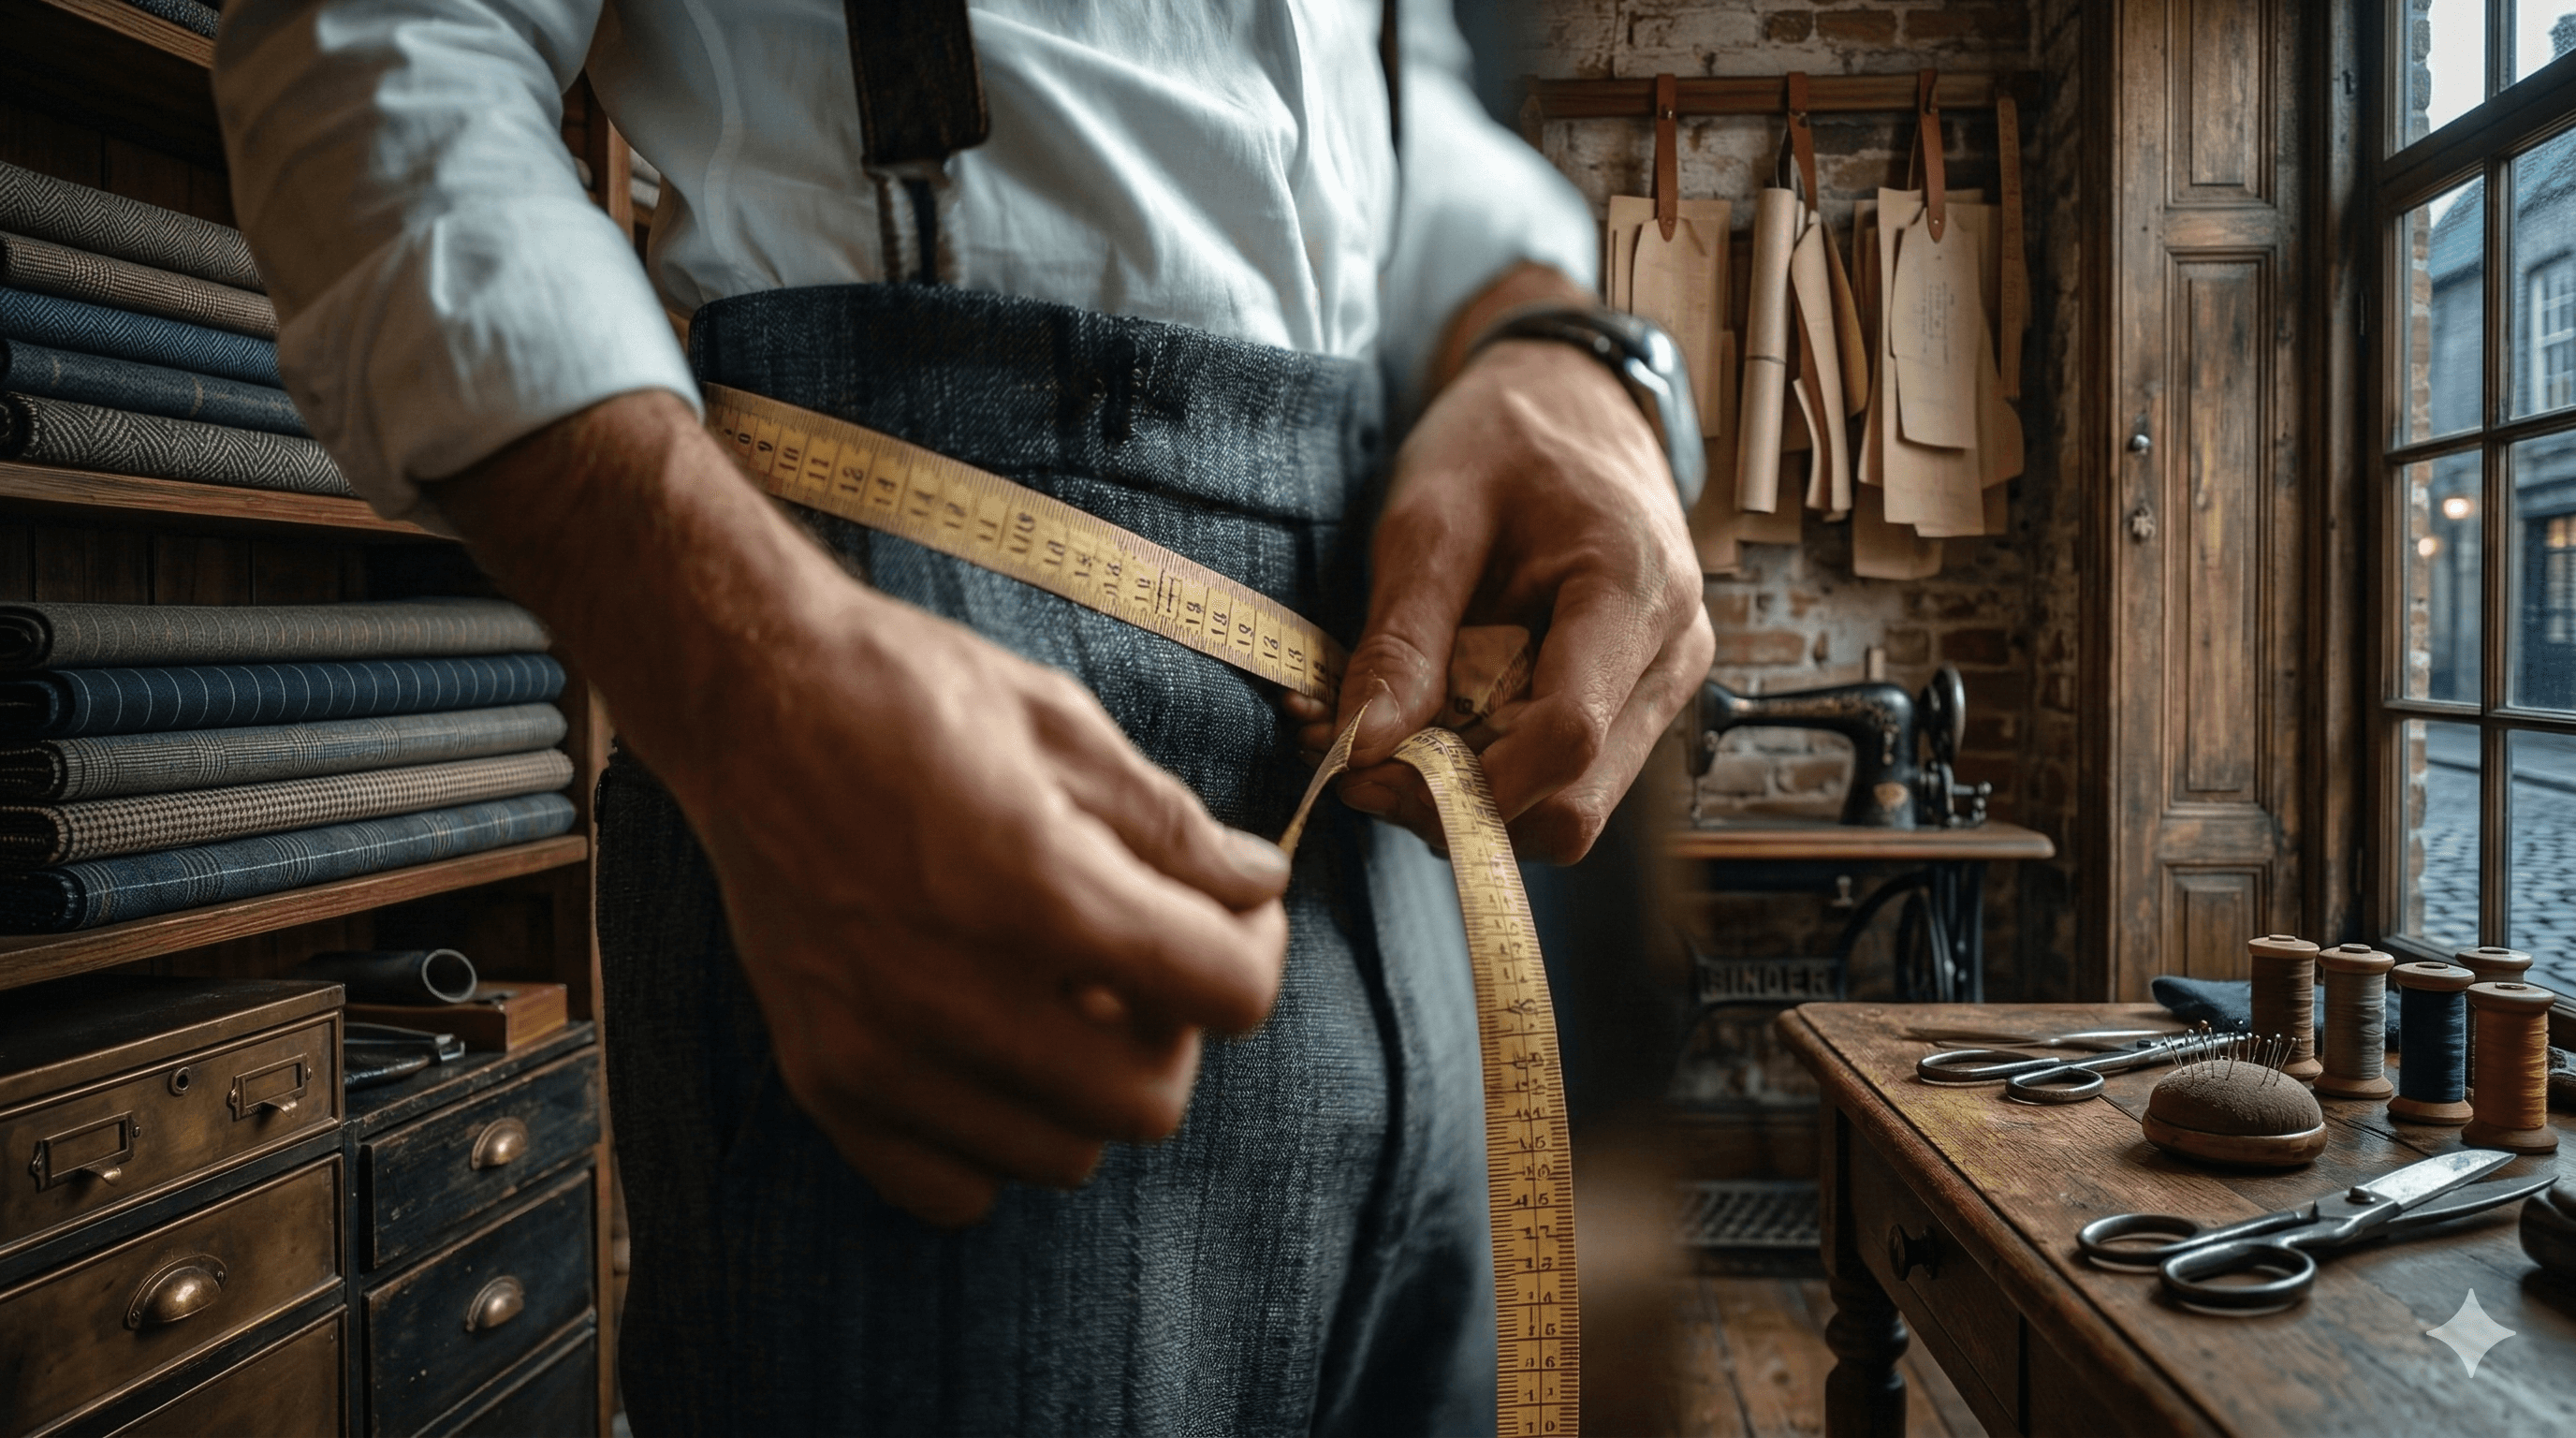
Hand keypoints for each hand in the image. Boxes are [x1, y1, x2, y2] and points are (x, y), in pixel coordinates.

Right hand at [437, 392, 1289, 1225]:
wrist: (745, 700)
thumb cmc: (906, 694)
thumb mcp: (1063, 725)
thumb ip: (1173, 827)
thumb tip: (1259, 888)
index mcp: (1035, 887)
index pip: (1224, 994)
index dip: (1256, 952)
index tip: (1237, 916)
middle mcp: (952, 989)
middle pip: (1151, 1100)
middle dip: (1176, 1031)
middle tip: (1146, 958)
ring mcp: (878, 1048)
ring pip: (1061, 1154)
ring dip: (1088, 1088)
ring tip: (1060, 996)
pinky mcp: (822, 1076)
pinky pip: (951, 1188)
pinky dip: (992, 1140)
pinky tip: (990, 1051)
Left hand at [1290, 334, 1711, 862]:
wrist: (1572, 398)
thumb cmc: (1504, 438)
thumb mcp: (1430, 518)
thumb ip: (1402, 638)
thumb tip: (1365, 750)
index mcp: (1635, 591)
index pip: (1566, 738)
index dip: (1462, 782)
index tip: (1367, 772)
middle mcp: (1672, 653)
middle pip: (1573, 802)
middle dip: (1459, 805)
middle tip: (1364, 764)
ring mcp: (1663, 682)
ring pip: (1571, 805)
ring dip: (1471, 796)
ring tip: (1392, 736)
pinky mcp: (1637, 698)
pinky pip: (1567, 774)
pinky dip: (1492, 771)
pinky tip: (1435, 725)